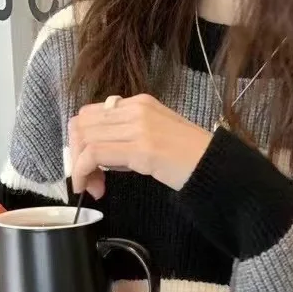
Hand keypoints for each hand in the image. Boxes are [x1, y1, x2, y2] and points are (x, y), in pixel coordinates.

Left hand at [69, 94, 213, 196]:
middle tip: (89, 181)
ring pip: (85, 138)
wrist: (216, 167)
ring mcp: (138, 127)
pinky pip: (95, 155)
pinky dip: (84, 172)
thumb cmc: (192, 159)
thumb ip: (130, 137)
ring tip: (94, 188)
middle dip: (77, 154)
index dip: (82, 141)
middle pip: (82, 124)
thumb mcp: (157, 137)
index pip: (92, 114)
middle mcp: (135, 108)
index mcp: (139, 103)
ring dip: (80, 167)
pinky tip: (92, 188)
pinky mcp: (141, 148)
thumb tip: (103, 153)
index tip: (91, 168)